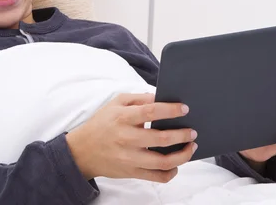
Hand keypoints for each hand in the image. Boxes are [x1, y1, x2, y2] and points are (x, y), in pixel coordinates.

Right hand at [66, 93, 197, 182]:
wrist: (82, 151)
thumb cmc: (102, 124)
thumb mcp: (116, 103)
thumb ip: (139, 98)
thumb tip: (160, 98)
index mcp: (122, 118)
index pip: (151, 112)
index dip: (170, 110)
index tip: (184, 109)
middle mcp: (126, 138)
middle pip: (161, 139)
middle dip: (182, 134)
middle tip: (193, 131)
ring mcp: (129, 158)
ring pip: (162, 162)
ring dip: (182, 155)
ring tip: (191, 147)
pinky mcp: (131, 172)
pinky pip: (156, 177)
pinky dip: (171, 172)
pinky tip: (177, 164)